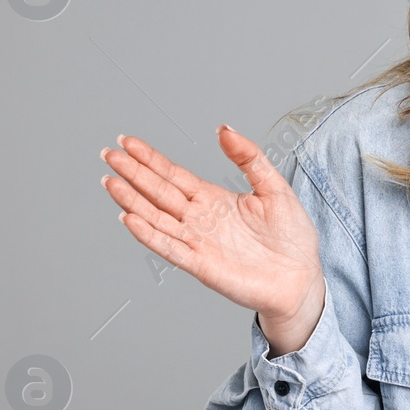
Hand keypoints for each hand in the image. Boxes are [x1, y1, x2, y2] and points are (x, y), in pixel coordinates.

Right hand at [100, 126, 324, 353]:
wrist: (301, 279)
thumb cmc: (291, 238)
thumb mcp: (275, 188)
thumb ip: (250, 158)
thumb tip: (225, 129)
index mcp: (214, 200)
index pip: (174, 175)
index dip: (150, 158)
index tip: (128, 142)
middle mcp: (200, 219)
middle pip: (159, 191)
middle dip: (133, 172)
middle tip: (108, 153)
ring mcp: (198, 242)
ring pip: (157, 217)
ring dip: (133, 200)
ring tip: (111, 181)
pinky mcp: (202, 265)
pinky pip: (170, 247)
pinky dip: (149, 234)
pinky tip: (131, 218)